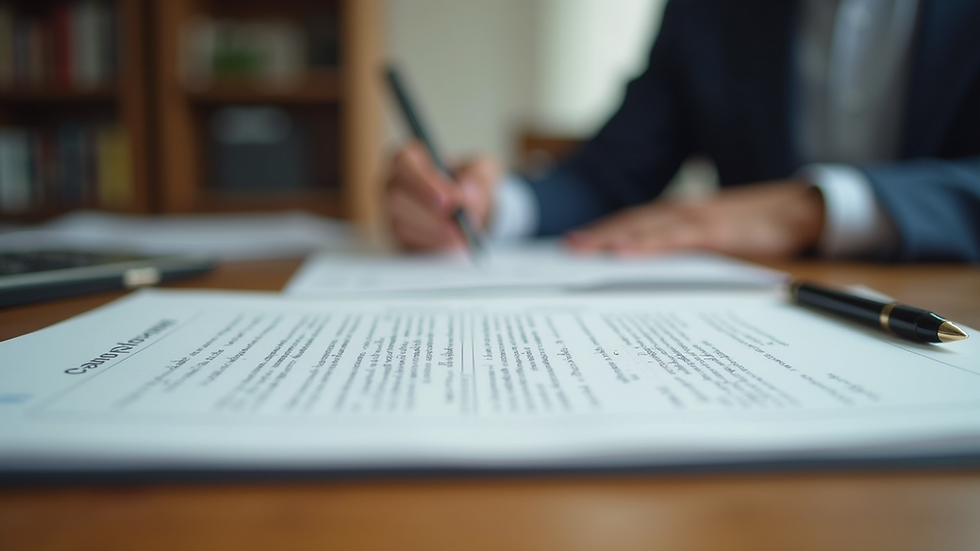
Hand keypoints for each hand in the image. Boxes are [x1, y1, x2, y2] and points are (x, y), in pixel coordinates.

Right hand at [384, 140, 499, 250]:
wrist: (471, 210)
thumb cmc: (469, 182)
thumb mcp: (483, 171)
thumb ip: (478, 178)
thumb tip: (465, 193)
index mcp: (410, 159)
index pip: (403, 162)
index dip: (424, 182)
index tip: (449, 199)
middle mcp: (395, 184)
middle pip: (396, 197)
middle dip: (429, 213)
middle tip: (456, 224)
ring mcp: (394, 212)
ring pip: (401, 224)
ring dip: (433, 232)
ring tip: (460, 236)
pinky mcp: (400, 237)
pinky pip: (408, 243)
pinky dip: (432, 245)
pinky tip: (451, 243)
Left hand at [565, 179, 824, 259]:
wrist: (800, 209)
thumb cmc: (757, 224)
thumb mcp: (716, 235)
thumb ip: (687, 244)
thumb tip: (655, 262)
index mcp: (681, 213)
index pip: (634, 220)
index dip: (604, 229)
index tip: (576, 241)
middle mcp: (682, 211)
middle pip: (630, 221)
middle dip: (597, 234)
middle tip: (565, 248)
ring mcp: (696, 219)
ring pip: (644, 227)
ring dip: (610, 237)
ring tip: (582, 249)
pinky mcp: (713, 231)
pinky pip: (672, 239)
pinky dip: (645, 245)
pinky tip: (622, 253)